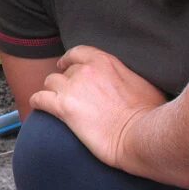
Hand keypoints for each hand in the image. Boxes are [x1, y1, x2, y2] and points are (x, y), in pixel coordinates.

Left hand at [29, 45, 165, 170]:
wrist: (142, 136)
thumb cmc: (151, 115)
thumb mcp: (144, 84)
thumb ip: (126, 76)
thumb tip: (126, 82)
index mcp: (104, 62)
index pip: (78, 52)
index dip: (69, 60)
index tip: (65, 65)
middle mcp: (85, 71)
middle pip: (64, 71)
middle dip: (65, 81)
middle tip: (68, 94)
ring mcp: (72, 89)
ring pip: (50, 82)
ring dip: (52, 91)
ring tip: (54, 101)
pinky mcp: (63, 108)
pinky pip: (39, 99)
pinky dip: (37, 102)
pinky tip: (38, 106)